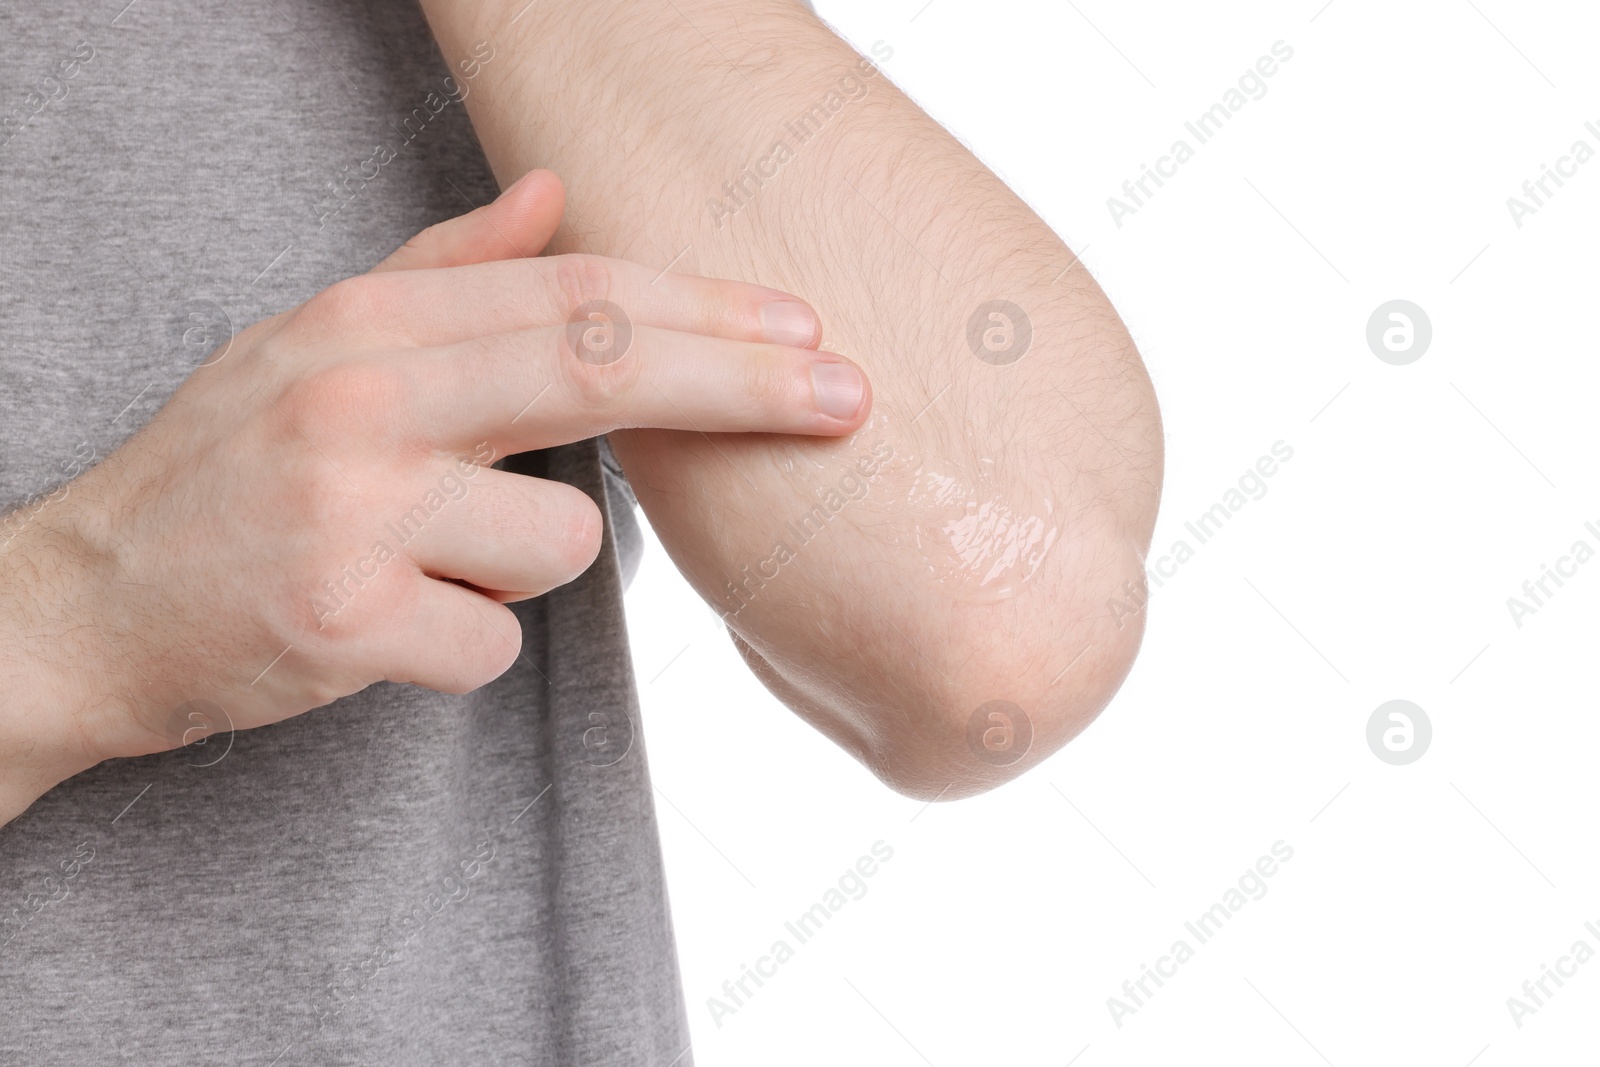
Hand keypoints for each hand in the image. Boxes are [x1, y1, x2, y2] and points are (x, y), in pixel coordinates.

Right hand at [12, 169, 870, 767]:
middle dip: (746, 384)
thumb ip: (441, 271)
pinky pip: (495, 646)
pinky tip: (385, 626)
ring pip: (562, 543)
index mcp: (366, 323)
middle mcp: (360, 399)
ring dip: (524, 564)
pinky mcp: (341, 622)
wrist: (81, 607)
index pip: (574, 293)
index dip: (704, 309)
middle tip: (849, 397)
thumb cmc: (220, 473)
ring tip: (427, 561)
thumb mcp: (312, 342)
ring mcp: (351, 511)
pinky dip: (464, 645)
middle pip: (602, 372)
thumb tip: (552, 192)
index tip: (802, 330)